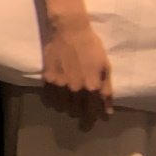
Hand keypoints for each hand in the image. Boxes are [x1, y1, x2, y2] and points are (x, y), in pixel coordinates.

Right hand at [38, 4, 117, 126]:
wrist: (68, 31)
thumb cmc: (91, 46)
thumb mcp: (105, 67)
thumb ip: (106, 90)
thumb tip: (107, 110)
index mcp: (91, 87)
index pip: (90, 113)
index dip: (90, 120)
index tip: (89, 124)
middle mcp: (75, 90)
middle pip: (76, 112)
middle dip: (79, 114)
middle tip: (80, 111)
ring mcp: (59, 86)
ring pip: (62, 108)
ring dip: (67, 108)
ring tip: (70, 102)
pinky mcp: (47, 80)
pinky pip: (50, 99)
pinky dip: (55, 101)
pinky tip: (59, 96)